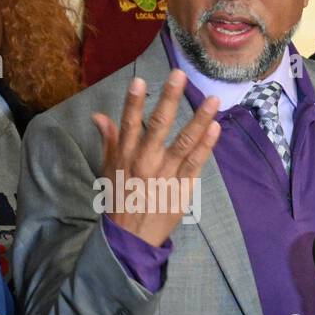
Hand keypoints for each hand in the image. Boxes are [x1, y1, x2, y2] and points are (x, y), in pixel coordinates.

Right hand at [91, 70, 220, 247]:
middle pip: (158, 127)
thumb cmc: (119, 199)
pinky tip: (215, 129)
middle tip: (179, 75)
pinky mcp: (181, 189)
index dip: (133, 102)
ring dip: (199, 120)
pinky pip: (195, 164)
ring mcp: (165, 176)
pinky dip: (206, 146)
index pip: (128, 124)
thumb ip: (109, 139)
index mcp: (125, 156)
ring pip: (184, 143)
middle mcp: (145, 163)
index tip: (140, 80)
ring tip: (213, 100)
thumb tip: (99, 115)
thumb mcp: (108, 169)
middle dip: (169, 99)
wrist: (130, 240)